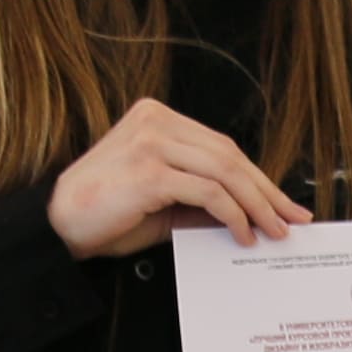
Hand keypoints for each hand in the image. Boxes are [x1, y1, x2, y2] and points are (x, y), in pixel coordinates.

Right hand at [47, 97, 307, 256]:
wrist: (59, 227)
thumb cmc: (106, 214)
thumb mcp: (162, 199)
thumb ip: (200, 195)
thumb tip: (249, 211)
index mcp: (157, 118)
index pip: (221, 147)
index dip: (257, 176)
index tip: (282, 202)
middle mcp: (155, 121)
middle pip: (229, 155)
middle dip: (266, 190)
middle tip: (291, 217)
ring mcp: (152, 143)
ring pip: (225, 171)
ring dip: (256, 205)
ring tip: (272, 231)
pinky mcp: (150, 170)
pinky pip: (208, 191)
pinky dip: (232, 214)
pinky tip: (242, 233)